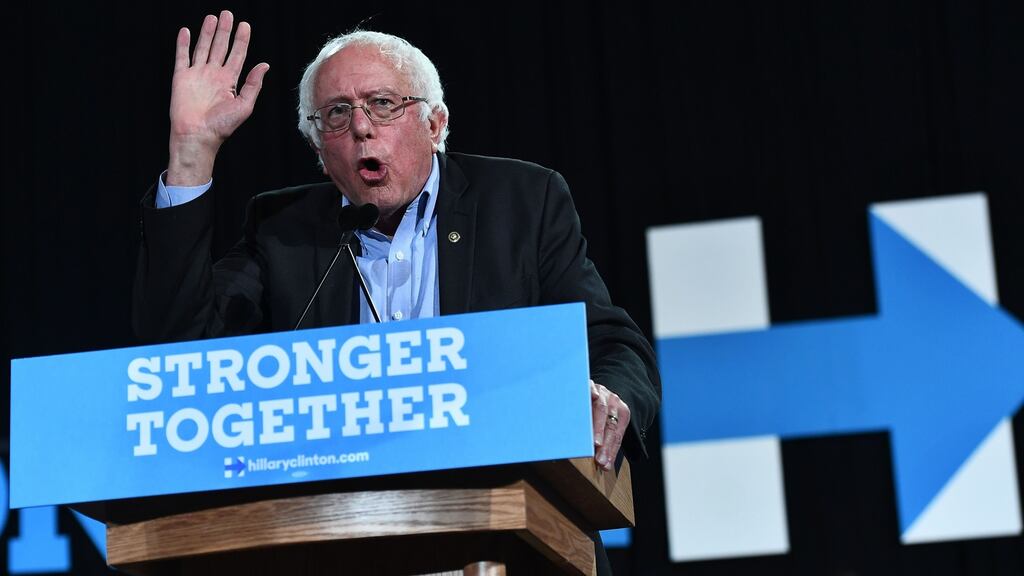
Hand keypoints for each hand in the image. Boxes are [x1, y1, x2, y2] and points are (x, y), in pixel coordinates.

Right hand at [167, 10, 269, 185]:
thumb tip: (264, 64)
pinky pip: (182, 57)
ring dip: (207, 33)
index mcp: (230, 81)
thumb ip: (254, 84)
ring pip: (203, 48)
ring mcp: (198, 75)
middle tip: (228, 14)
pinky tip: (186, 32)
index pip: (237, 55)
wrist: (198, 135)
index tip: (245, 25)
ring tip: (212, 18)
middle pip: (220, 47)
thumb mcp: (244, 105)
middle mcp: (214, 75)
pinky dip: (183, 44)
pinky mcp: (181, 78)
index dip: (241, 40)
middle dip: (224, 31)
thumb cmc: (222, 126)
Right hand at [591, 380, 629, 470]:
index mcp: (622, 413)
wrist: (601, 386)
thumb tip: (604, 466)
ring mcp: (601, 392)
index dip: (611, 451)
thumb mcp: (610, 423)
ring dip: (597, 427)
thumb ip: (608, 441)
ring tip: (594, 443)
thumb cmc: (602, 411)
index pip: (617, 435)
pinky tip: (590, 400)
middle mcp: (613, 402)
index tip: (605, 465)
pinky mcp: (589, 384)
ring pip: (601, 409)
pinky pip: (590, 388)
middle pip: (610, 424)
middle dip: (605, 444)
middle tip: (599, 460)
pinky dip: (591, 394)